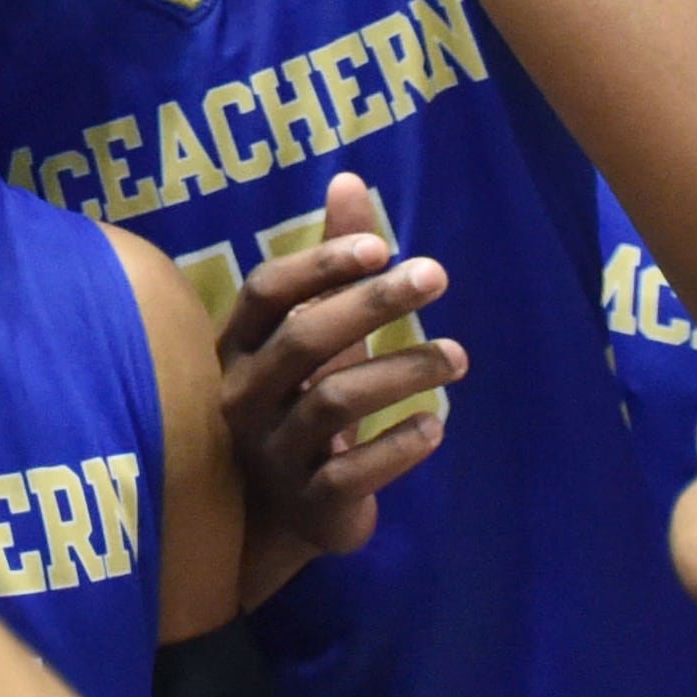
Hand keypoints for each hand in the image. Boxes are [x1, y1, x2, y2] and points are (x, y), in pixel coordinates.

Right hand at [217, 174, 461, 570]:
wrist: (280, 519)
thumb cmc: (297, 405)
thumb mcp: (312, 333)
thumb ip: (330, 265)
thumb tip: (348, 177)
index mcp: (236, 348)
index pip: (266, 292)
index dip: (321, 265)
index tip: (381, 245)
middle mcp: (242, 396)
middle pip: (303, 339)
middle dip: (370, 303)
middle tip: (435, 275)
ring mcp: (270, 453)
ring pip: (333, 402)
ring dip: (403, 371)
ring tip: (459, 357)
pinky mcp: (308, 504)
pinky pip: (352, 474)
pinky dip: (397, 448)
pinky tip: (435, 427)